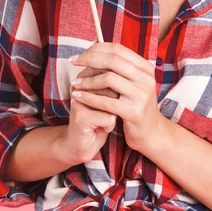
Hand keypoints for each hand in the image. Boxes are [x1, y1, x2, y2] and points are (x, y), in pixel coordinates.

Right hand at [56, 47, 119, 166]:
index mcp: (84, 78)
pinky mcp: (81, 118)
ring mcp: (78, 102)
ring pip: (109, 100)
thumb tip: (133, 67)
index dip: (118, 81)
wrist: (82, 144)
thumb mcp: (106, 97)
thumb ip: (114, 81)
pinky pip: (107, 117)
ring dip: (113, 110)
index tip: (119, 93)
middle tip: (116, 105)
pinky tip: (104, 127)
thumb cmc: (99, 117)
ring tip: (108, 116)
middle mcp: (78, 86)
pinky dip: (110, 124)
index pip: (107, 68)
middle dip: (117, 96)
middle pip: (108, 82)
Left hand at [70, 41, 161, 152]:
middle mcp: (146, 78)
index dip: (96, 49)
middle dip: (89, 59)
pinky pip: (106, 102)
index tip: (79, 54)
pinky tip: (78, 97)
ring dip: (87, 80)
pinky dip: (89, 98)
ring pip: (108, 79)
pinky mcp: (134, 112)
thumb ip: (118, 66)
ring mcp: (141, 95)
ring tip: (75, 83)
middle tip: (73, 62)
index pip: (117, 49)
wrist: (151, 132)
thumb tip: (95, 44)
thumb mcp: (132, 82)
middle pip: (112, 60)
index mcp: (145, 67)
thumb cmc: (135, 104)